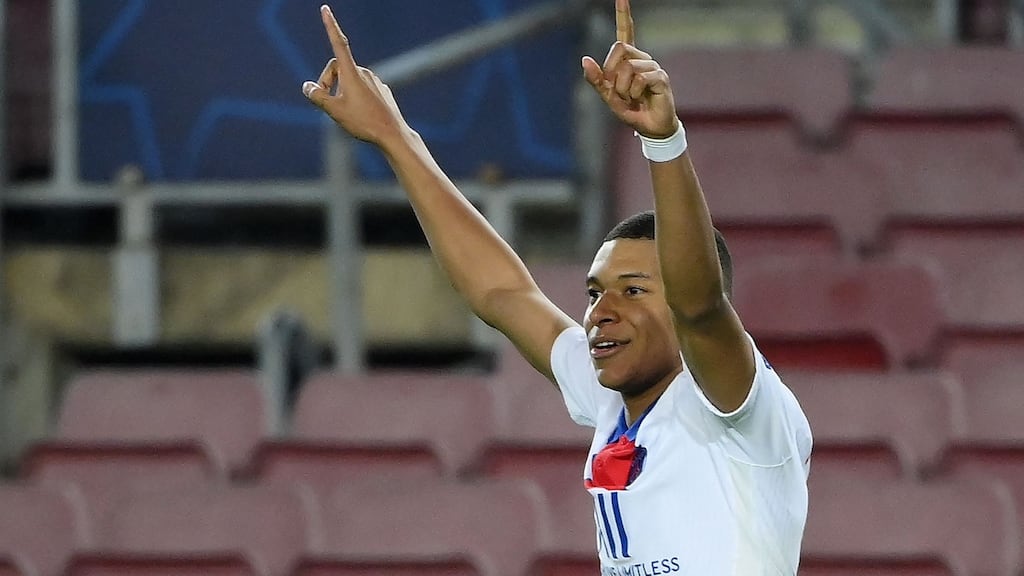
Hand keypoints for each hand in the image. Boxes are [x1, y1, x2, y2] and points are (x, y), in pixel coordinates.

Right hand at [302, 5, 408, 146]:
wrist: (393, 134)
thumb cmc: (363, 122)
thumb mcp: (334, 110)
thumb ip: (317, 96)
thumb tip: (307, 86)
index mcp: (352, 73)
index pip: (338, 43)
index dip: (330, 26)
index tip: (325, 9)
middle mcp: (364, 72)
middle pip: (337, 69)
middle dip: (328, 82)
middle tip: (327, 102)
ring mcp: (375, 81)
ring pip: (349, 80)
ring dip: (341, 91)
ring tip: (346, 112)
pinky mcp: (382, 90)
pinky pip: (362, 89)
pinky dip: (355, 98)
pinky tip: (361, 114)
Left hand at [581, 0, 678, 138]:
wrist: (650, 128)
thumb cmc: (631, 110)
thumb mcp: (608, 97)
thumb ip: (596, 80)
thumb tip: (585, 59)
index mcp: (628, 60)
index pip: (626, 32)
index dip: (623, 14)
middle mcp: (642, 59)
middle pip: (619, 48)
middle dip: (611, 72)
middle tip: (618, 91)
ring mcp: (653, 66)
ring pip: (628, 67)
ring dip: (622, 88)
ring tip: (632, 98)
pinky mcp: (661, 77)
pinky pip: (639, 79)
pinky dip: (634, 92)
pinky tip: (641, 99)